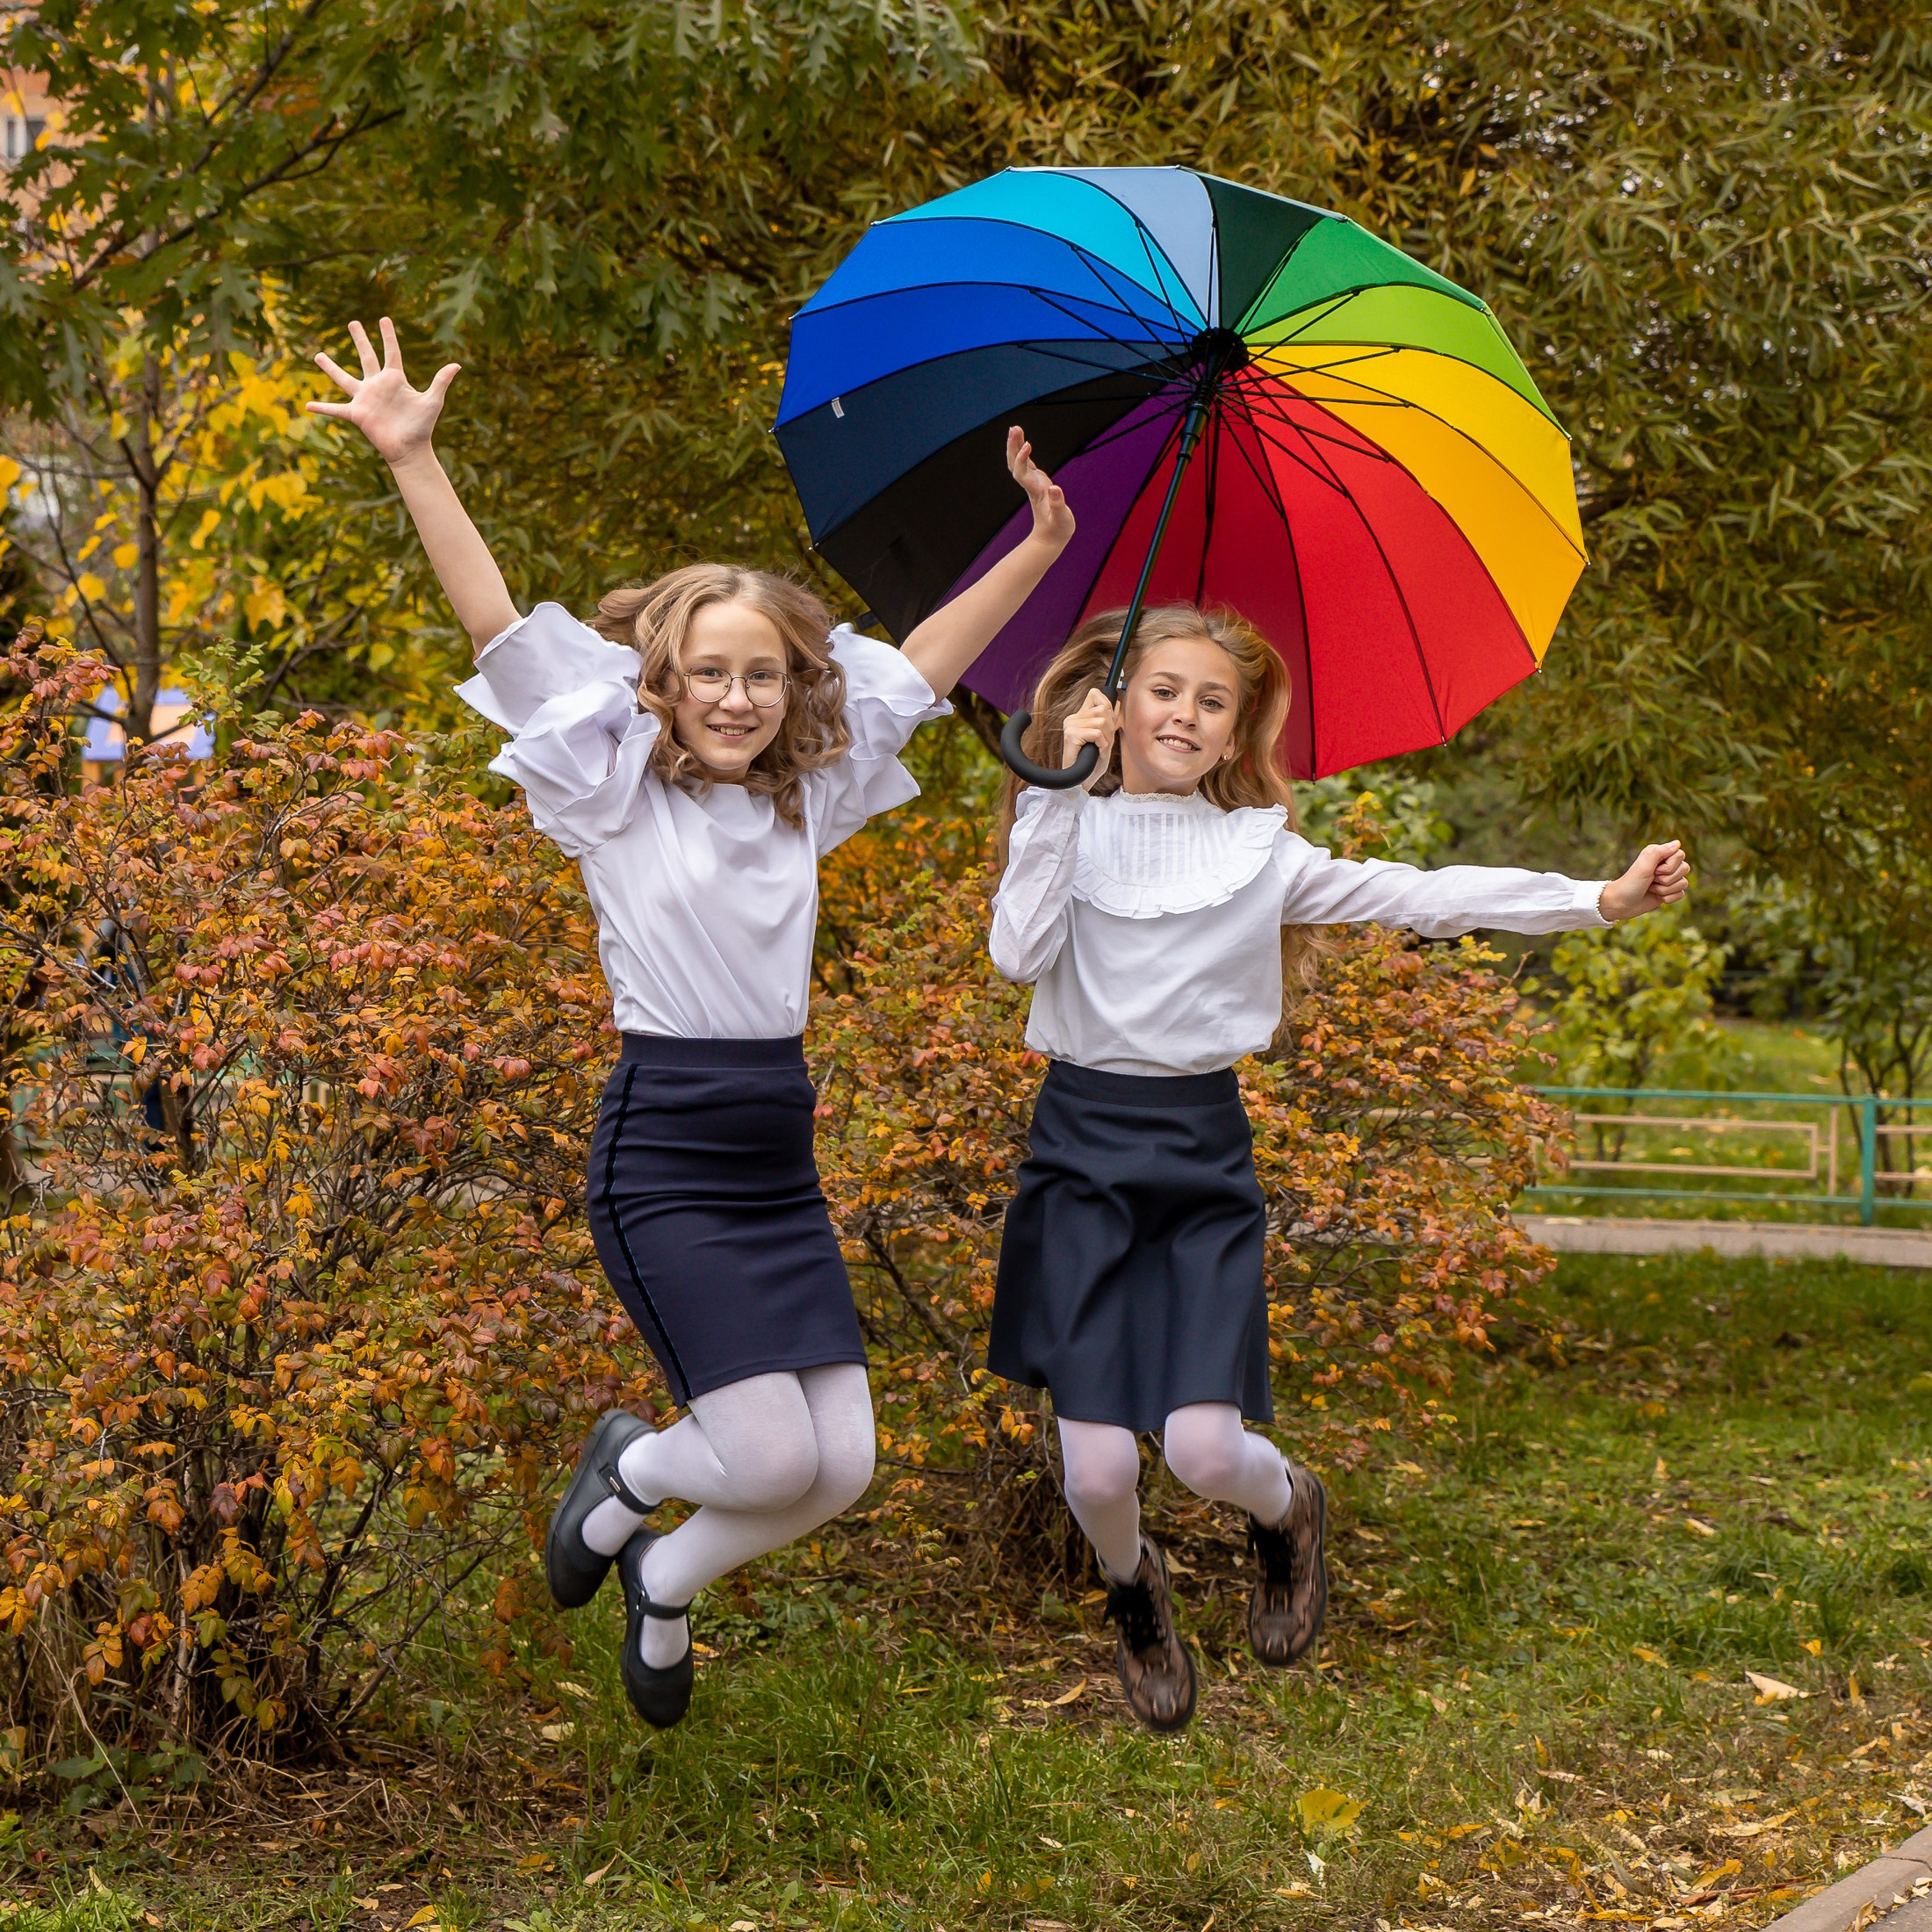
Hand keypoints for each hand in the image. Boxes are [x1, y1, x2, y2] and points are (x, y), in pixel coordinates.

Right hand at [309, 318, 459, 468]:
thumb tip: (456, 365)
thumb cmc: (423, 426)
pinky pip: (336, 409)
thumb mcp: (433, 401)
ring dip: (331, 368)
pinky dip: (323, 408)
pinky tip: (308, 406)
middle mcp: (377, 385)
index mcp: (395, 379)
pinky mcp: (357, 414)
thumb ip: (441, 381)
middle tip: (352, 323)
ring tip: (317, 354)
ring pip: (344, 378)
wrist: (411, 449)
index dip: (388, 336)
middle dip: (360, 340)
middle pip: (366, 357)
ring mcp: (365, 398)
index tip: (384, 319)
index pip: (391, 352)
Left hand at [1007, 426, 1074, 552]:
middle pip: (1016, 464)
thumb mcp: (1061, 518)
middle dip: (1013, 446)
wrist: (1051, 538)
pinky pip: (1027, 464)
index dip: (1022, 459)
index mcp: (1035, 491)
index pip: (1022, 473)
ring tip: (1015, 428)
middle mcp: (1031, 485)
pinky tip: (1023, 441)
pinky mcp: (1037, 483)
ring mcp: (1033, 483)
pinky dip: (1023, 451)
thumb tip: (1054, 488)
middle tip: (1014, 428)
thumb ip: (1058, 504)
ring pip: (1019, 462)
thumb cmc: (1058, 529)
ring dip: (1016, 445)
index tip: (1027, 445)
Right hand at [1061, 685, 1117, 788]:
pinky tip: (1096, 753)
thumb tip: (1117, 702)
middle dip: (1110, 728)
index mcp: (1079, 717)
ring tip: (1099, 749)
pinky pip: (1097, 733)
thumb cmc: (1092, 763)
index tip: (1109, 723)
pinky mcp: (1071, 736)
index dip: (1107, 705)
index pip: (1095, 694)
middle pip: (1103, 709)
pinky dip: (1102, 745)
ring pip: (1101, 721)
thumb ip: (1109, 720)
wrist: (1081, 782)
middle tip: (1103, 743)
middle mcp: (1073, 719)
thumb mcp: (1105, 738)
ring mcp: (1070, 726)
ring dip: (1106, 739)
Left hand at [1598, 840, 1689, 920]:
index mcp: (1659, 853)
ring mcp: (1669, 878)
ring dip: (1665, 889)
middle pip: (1685, 868)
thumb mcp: (1643, 866)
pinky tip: (1656, 896)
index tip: (1654, 870)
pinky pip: (1681, 894)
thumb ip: (1659, 852)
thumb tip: (1678, 843)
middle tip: (1651, 880)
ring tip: (1651, 888)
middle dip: (1666, 879)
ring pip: (1683, 883)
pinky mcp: (1670, 891)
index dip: (1669, 866)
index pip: (1680, 854)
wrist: (1621, 903)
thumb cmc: (1630, 883)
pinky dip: (1668, 898)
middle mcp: (1666, 864)